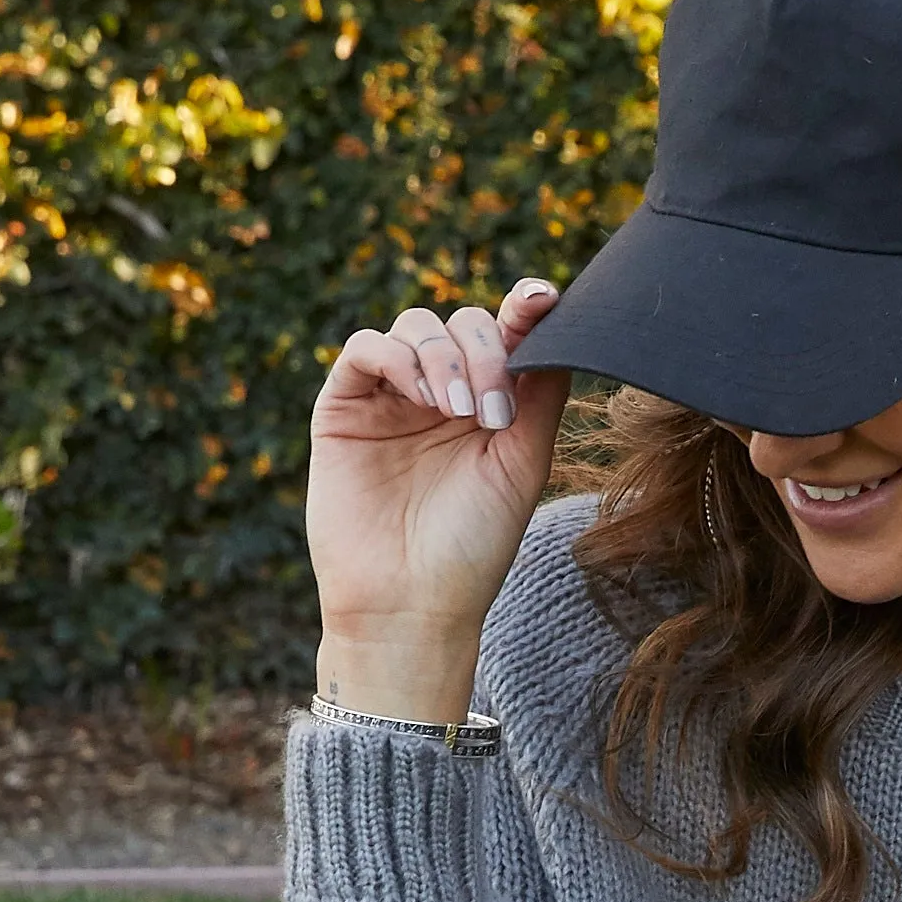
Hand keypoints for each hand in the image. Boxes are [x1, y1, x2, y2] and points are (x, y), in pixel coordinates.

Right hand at [306, 280, 570, 719]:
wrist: (412, 603)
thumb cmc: (472, 545)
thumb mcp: (522, 464)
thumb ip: (539, 397)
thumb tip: (557, 325)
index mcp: (489, 406)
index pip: (506, 338)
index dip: (524, 309)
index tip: (543, 299)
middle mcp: (442, 394)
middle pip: (463, 323)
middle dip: (484, 352)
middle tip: (492, 411)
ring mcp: (392, 398)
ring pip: (416, 326)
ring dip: (445, 356)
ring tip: (459, 412)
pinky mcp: (344, 406)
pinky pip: (366, 349)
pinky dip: (397, 357)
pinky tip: (422, 396)